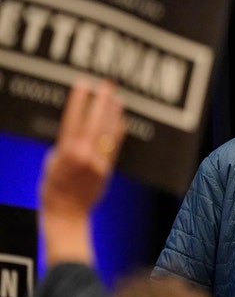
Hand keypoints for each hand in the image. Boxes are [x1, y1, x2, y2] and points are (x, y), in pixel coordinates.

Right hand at [40, 78, 125, 265]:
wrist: (66, 213)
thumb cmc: (53, 187)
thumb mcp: (51, 161)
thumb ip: (65, 144)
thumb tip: (78, 128)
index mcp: (66, 151)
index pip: (74, 118)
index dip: (79, 99)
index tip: (83, 83)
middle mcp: (84, 155)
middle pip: (95, 121)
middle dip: (101, 101)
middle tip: (107, 85)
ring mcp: (98, 162)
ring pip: (109, 132)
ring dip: (113, 113)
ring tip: (118, 98)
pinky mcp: (108, 169)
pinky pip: (115, 146)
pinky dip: (119, 132)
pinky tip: (121, 120)